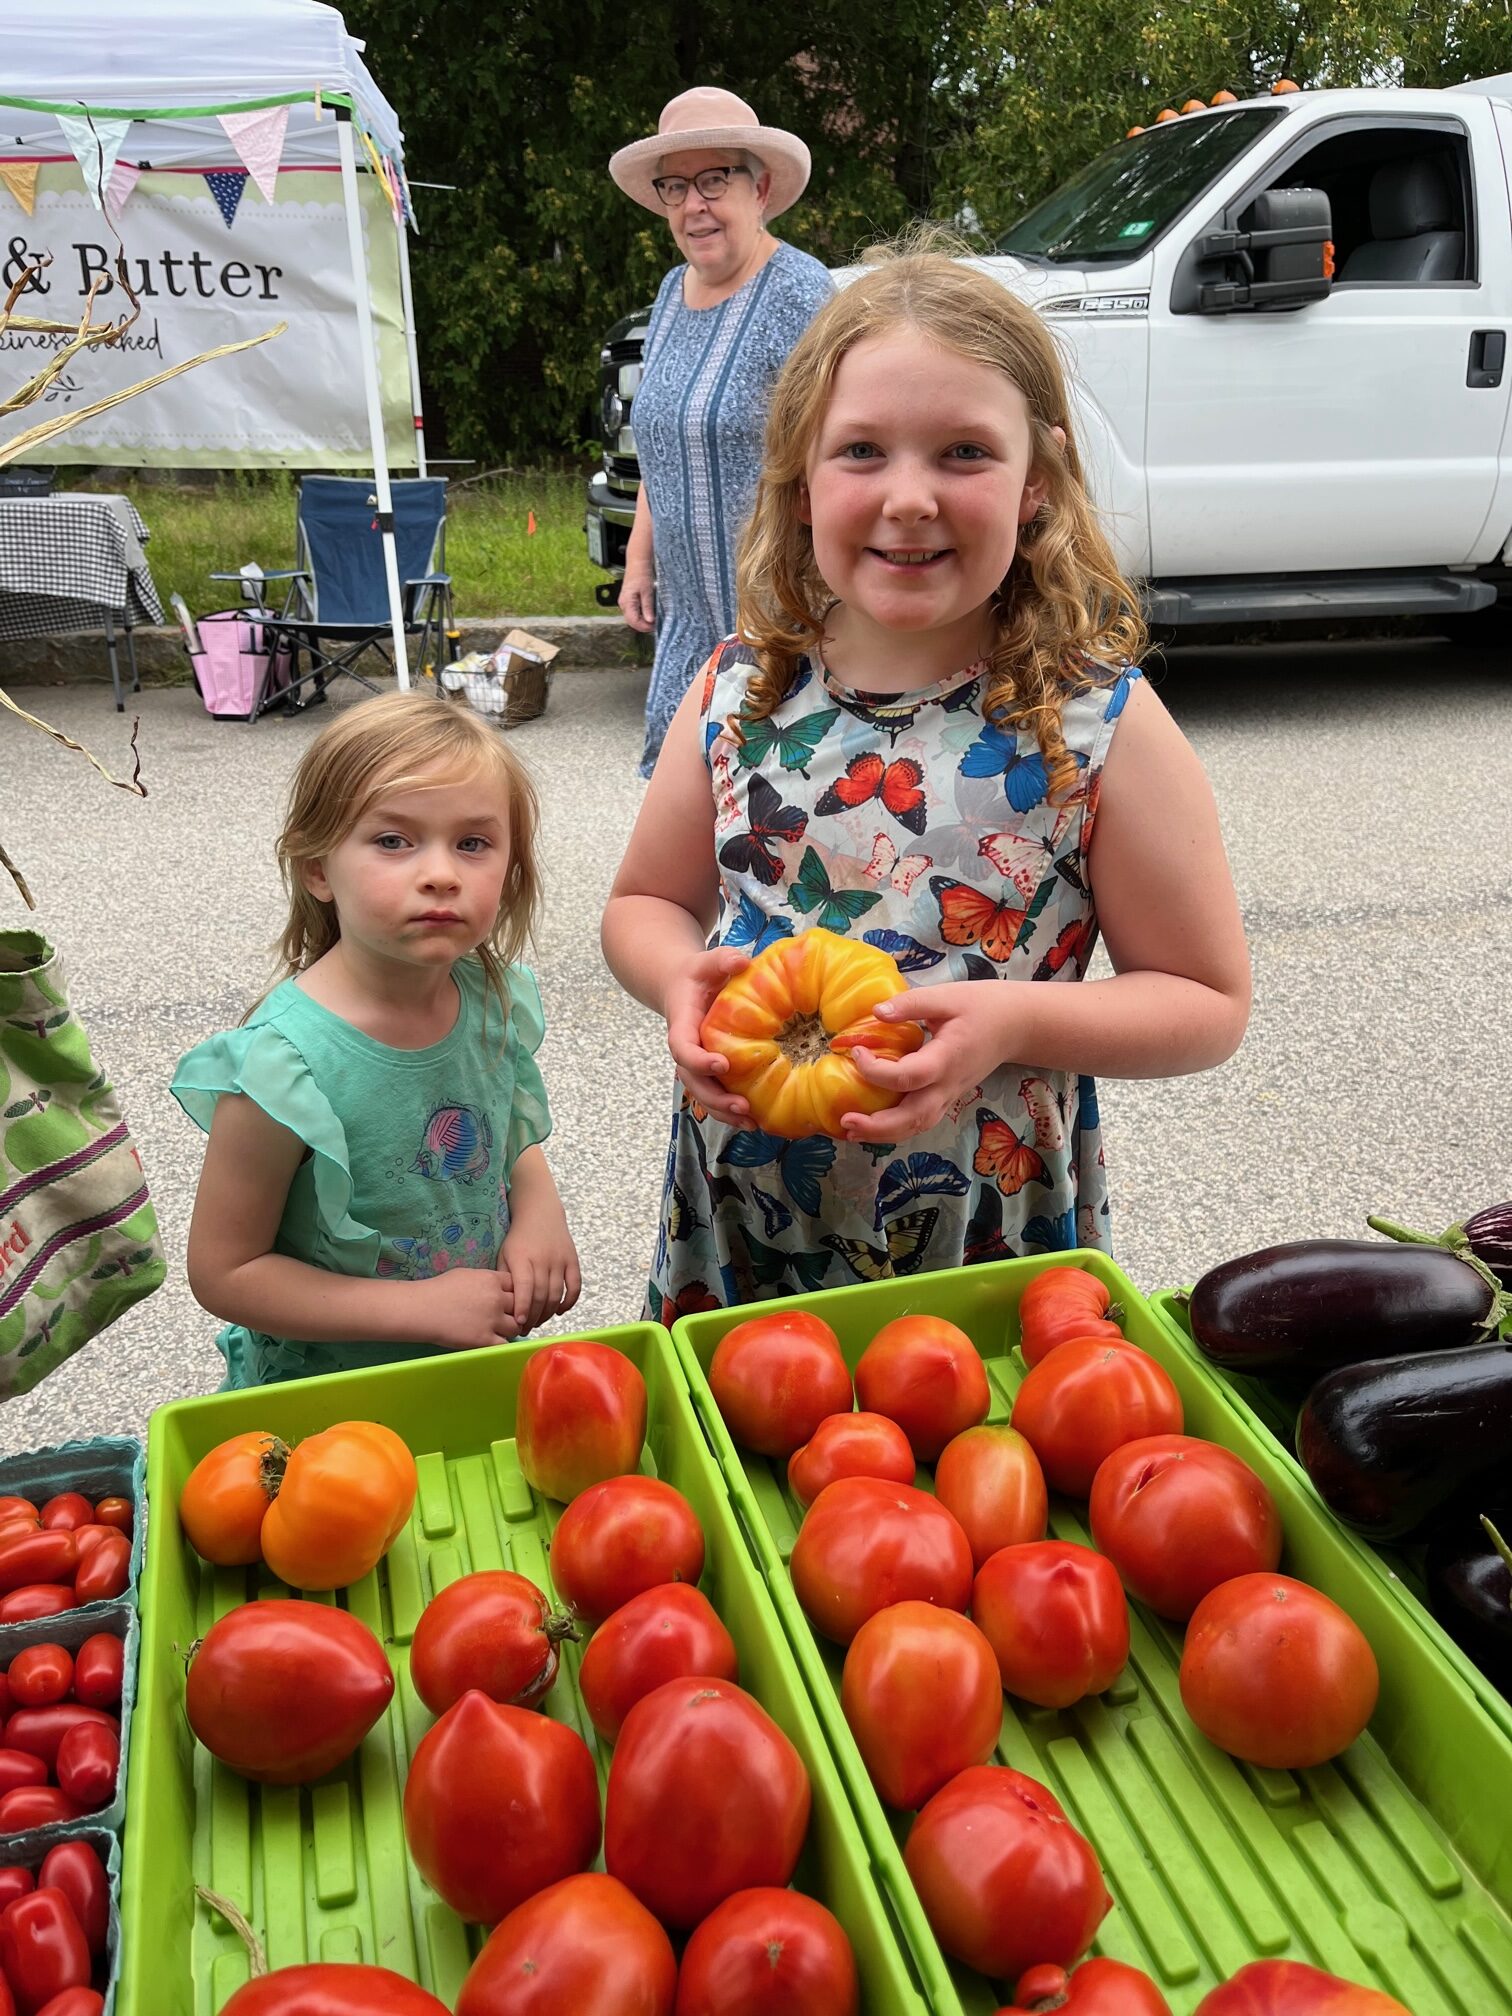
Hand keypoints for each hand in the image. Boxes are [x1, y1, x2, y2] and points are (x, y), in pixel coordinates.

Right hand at [411, 1267, 517, 1349]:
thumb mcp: (467, 1274)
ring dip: (511, 1328)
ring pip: (516, 1326)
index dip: (514, 1293)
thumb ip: (486, 1280)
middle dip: (516, 1310)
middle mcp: (496, 1299)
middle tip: (508, 1316)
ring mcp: (492, 1319)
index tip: (508, 1299)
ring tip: (501, 1330)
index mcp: (491, 1280)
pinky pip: (505, 1343)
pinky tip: (493, 1341)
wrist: (422, 1309)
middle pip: (521, 1305)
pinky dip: (502, 1343)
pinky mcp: (484, 1339)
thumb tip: (496, 1286)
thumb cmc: (439, 1290)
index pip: (517, 1285)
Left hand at [500, 1210, 582, 1333]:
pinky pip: (574, 1286)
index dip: (522, 1308)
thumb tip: (504, 1306)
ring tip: (538, 1322)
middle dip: (533, 1317)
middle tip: (525, 1329)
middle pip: (541, 1296)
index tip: (518, 1324)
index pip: (524, 1288)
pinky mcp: (572, 1260)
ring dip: (548, 1313)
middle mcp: (543, 1259)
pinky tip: (559, 1311)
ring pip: (556, 1294)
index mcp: (522, 1258)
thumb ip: (504, 1278)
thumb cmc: (518, 1237)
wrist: (540, 1212)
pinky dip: (569, 1302)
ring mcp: (560, 1259)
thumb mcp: (504, 1254)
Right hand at [618, 565, 655, 633]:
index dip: (645, 627)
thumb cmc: (642, 575)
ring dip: (643, 621)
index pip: (634, 622)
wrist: (638, 563)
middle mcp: (623, 604)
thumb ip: (648, 607)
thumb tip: (650, 621)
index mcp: (627, 602)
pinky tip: (649, 614)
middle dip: (644, 626)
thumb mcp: (648, 591)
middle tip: (656, 624)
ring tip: (654, 620)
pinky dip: (641, 616)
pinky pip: (633, 613)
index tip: (655, 626)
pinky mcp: (628, 601)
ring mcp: (625, 603)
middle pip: (632, 622)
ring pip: (633, 619)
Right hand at [664, 946, 752, 1125]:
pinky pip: (715, 1095)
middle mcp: (686, 1050)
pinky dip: (730, 1111)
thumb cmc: (697, 975)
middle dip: (715, 1097)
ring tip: (751, 1123)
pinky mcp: (708, 1072)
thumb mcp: (706, 961)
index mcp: (681, 1025)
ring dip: (724, 1112)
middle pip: (692, 1081)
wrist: (680, 987)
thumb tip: (743, 961)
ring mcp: (696, 1064)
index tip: (722, 1064)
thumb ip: (722, 959)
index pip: (682, 1047)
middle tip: (742, 1106)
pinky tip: (755, 1121)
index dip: (698, 1059)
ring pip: (702, 1095)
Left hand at [843, 982, 1011, 1142]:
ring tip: (851, 1131)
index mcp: (947, 1058)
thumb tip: (875, 1011)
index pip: (909, 1076)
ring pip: (917, 1127)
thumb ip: (911, 1003)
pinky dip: (895, 1129)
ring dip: (884, 1134)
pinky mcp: (946, 1099)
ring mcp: (949, 1096)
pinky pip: (920, 1121)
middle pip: (913, 1118)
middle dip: (878, 1126)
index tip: (855, 1051)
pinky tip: (872, 1125)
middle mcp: (948, 1085)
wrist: (1015, 1026)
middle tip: (845, 1121)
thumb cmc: (981, 1007)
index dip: (877, 1070)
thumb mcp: (947, 996)